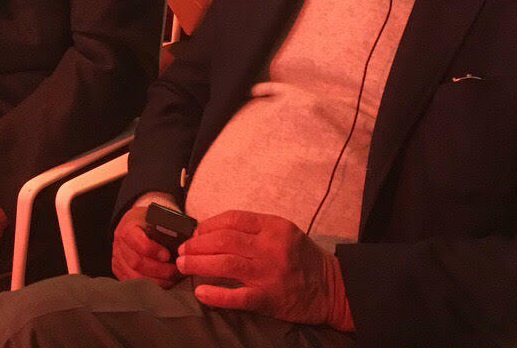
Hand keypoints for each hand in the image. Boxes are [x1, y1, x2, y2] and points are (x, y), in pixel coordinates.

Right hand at [111, 203, 182, 286]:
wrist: (133, 227)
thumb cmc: (148, 223)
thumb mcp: (155, 218)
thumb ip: (167, 227)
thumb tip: (189, 237)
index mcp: (128, 227)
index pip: (137, 241)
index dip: (153, 250)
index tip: (167, 255)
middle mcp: (119, 244)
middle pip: (137, 262)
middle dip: (159, 269)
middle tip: (175, 270)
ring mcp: (117, 259)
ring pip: (135, 276)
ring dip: (157, 280)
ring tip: (172, 278)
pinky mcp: (119, 271)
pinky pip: (134, 283)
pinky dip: (150, 286)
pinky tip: (163, 282)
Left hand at [175, 210, 352, 329]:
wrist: (333, 288)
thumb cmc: (304, 259)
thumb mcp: (284, 232)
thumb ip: (255, 229)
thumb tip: (215, 230)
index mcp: (274, 227)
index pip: (233, 219)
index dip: (208, 224)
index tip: (196, 231)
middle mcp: (270, 247)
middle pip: (223, 240)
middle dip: (197, 244)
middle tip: (182, 249)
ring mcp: (269, 273)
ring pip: (225, 264)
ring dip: (198, 263)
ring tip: (183, 264)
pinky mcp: (268, 298)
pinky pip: (236, 296)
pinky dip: (216, 294)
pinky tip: (200, 292)